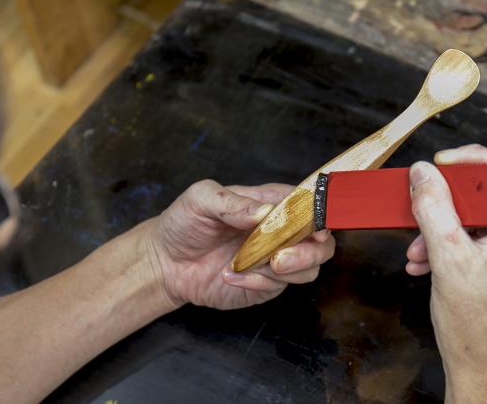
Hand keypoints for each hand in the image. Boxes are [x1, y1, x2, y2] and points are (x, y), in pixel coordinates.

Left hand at [142, 180, 334, 310]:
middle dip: (310, 251)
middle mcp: (281, 232)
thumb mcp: (201, 199)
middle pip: (322, 243)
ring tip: (248, 264)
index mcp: (272, 203)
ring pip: (309, 268)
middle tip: (280, 258)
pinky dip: (257, 282)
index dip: (319, 215)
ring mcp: (276, 260)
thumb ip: (234, 202)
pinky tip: (231, 274)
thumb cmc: (185, 222)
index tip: (312, 226)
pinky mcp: (265, 285)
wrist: (164, 261)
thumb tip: (265, 212)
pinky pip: (278, 287)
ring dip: (285, 270)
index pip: (310, 205)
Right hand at [406, 144, 486, 402]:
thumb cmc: (476, 329)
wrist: (484, 374)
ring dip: (448, 233)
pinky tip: (431, 261)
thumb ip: (433, 208)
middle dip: (449, 211)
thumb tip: (423, 174)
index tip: (442, 164)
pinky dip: (460, 248)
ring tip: (420, 252)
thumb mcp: (446, 258)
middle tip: (422, 214)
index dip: (472, 164)